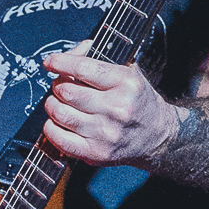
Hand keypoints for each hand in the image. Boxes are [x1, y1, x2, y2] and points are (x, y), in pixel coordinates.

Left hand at [41, 49, 178, 166]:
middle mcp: (117, 108)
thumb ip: (97, 58)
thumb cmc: (138, 101)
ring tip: (59, 103)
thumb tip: (68, 55)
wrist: (157, 136)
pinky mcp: (96, 153)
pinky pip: (60, 139)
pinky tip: (57, 122)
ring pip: (60, 113)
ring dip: (53, 105)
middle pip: (67, 91)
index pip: (83, 68)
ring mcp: (105, 132)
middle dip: (58, 85)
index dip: (61, 63)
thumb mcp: (128, 71)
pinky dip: (51, 128)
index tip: (51, 62)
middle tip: (61, 86)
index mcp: (126, 83)